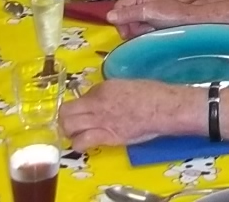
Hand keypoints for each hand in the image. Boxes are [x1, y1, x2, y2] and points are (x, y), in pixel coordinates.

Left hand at [59, 79, 188, 149]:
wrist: (163, 107)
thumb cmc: (151, 94)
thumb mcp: (127, 85)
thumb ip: (110, 92)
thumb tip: (104, 99)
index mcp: (103, 88)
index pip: (81, 96)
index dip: (83, 104)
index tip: (89, 109)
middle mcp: (97, 103)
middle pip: (66, 111)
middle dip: (65, 118)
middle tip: (72, 123)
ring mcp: (100, 120)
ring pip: (68, 126)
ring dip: (69, 131)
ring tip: (76, 133)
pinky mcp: (106, 136)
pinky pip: (81, 141)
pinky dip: (78, 143)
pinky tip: (83, 143)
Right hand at [107, 0, 197, 38]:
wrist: (190, 21)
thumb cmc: (171, 14)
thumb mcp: (149, 13)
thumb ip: (129, 14)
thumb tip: (109, 17)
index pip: (117, 8)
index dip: (120, 22)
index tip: (128, 33)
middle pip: (123, 16)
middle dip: (131, 27)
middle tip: (144, 31)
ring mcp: (146, 8)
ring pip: (131, 23)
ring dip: (138, 30)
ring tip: (151, 31)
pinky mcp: (151, 17)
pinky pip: (139, 26)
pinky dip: (144, 31)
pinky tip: (153, 32)